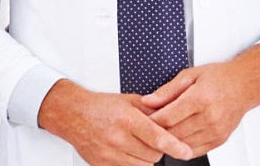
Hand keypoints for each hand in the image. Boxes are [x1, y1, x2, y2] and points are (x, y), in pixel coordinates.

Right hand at [39, 79, 193, 165]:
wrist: (73, 115)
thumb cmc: (101, 107)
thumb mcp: (129, 101)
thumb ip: (152, 110)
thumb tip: (172, 117)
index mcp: (127, 120)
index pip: (156, 138)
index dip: (174, 146)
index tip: (186, 152)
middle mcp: (118, 138)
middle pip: (153, 154)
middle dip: (158, 148)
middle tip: (152, 139)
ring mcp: (109, 154)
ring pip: (143, 165)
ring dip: (146, 157)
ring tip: (138, 144)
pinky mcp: (103, 165)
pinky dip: (133, 162)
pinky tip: (128, 150)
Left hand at [143, 45, 259, 154]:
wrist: (245, 85)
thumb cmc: (219, 78)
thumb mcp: (190, 75)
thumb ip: (167, 90)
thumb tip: (147, 101)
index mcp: (200, 98)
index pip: (167, 117)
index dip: (151, 120)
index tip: (143, 118)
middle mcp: (209, 116)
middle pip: (173, 133)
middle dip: (157, 132)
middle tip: (148, 127)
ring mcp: (215, 130)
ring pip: (183, 144)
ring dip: (169, 141)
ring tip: (162, 132)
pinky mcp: (219, 139)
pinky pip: (195, 151)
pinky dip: (183, 147)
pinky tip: (177, 138)